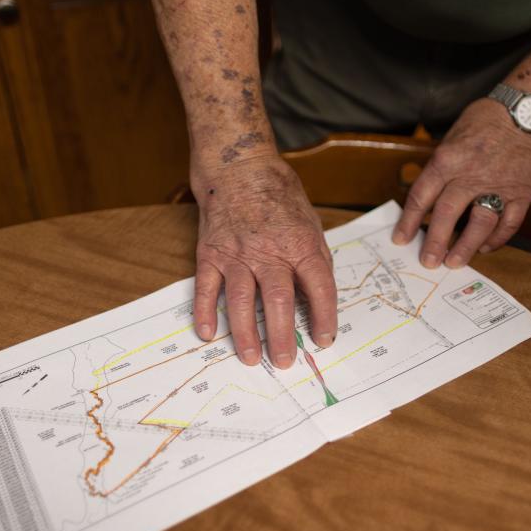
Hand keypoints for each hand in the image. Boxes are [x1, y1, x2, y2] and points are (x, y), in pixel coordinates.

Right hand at [192, 155, 336, 368]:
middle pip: (278, 301)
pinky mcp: (211, 254)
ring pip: (241, 300)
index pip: (319, 288)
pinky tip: (208, 334)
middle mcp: (268, 252)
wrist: (239, 168)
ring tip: (252, 358)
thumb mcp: (311, 223)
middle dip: (282, 336)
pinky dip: (205, 312)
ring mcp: (236, 254)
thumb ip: (315, 260)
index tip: (324, 340)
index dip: (324, 317)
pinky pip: (206, 288)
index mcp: (300, 244)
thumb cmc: (280, 196)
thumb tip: (319, 299)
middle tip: (286, 361)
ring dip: (246, 333)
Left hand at [392, 98, 530, 267]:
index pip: (421, 196)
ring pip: (479, 224)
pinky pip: (509, 223)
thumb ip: (440, 168)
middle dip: (435, 242)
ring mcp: (498, 185)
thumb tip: (425, 200)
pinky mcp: (521, 193)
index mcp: (447, 159)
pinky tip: (485, 248)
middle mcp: (470, 174)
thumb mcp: (452, 138)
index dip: (409, 221)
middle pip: (446, 214)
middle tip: (428, 262)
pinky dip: (497, 239)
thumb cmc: (484, 121)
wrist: (526, 112)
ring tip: (454, 263)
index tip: (401, 239)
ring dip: (465, 247)